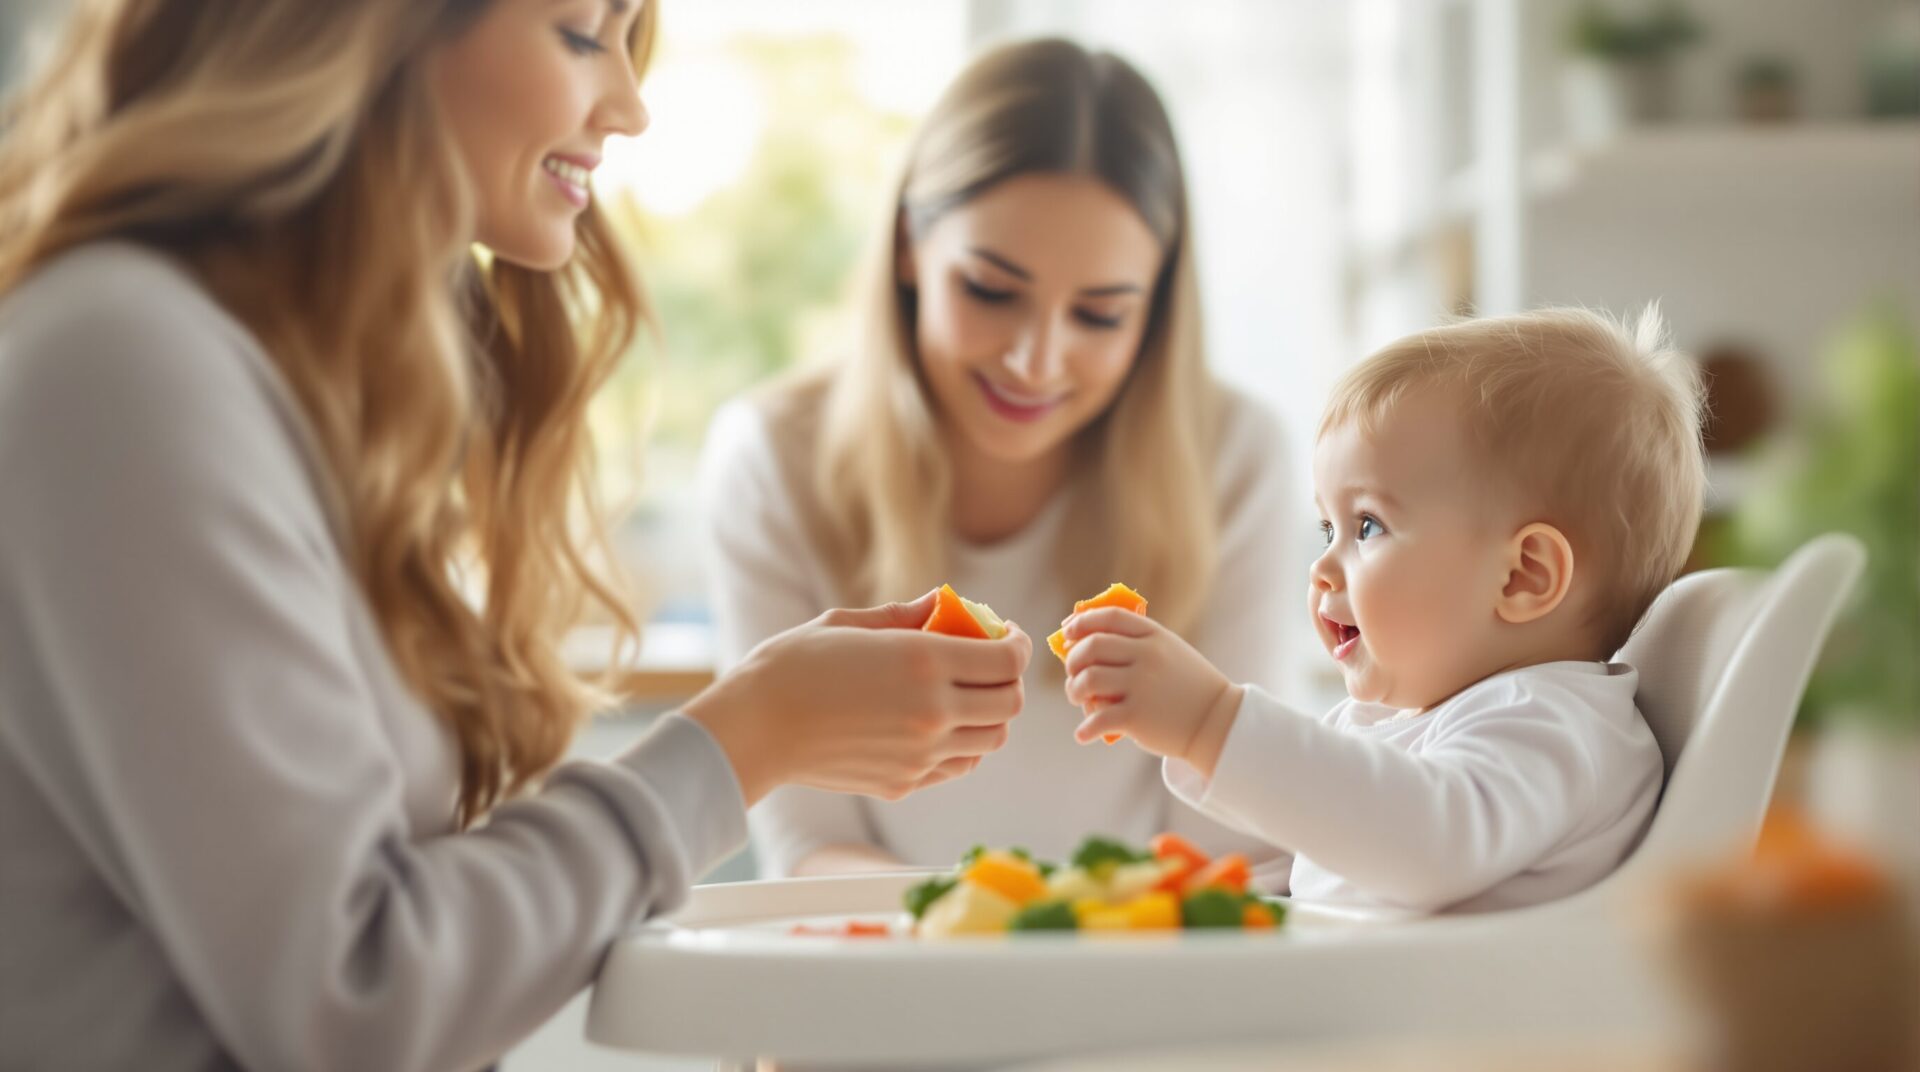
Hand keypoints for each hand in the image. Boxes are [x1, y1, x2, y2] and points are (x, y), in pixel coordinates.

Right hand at [685, 589, 1031, 804]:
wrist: (753, 729)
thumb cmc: (793, 666)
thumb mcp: (848, 624)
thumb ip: (905, 615)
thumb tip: (944, 602)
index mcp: (923, 662)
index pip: (1007, 659)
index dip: (1017, 643)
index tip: (1006, 634)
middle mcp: (932, 711)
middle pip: (1010, 704)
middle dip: (1009, 680)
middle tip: (990, 665)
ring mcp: (921, 754)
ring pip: (992, 740)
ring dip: (990, 715)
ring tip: (966, 696)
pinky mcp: (905, 783)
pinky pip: (958, 766)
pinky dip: (963, 746)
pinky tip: (940, 726)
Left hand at [1059, 607, 1242, 774]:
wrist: (1218, 722)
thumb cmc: (1188, 686)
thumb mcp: (1171, 652)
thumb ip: (1138, 644)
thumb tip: (1087, 642)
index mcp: (1155, 636)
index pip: (1110, 617)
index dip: (1082, 621)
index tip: (1067, 630)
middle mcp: (1147, 657)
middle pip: (1092, 646)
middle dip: (1073, 659)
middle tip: (1073, 672)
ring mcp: (1141, 686)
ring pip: (1088, 679)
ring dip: (1073, 690)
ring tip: (1078, 698)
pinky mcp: (1137, 716)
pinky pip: (1098, 719)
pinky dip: (1085, 729)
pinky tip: (1083, 734)